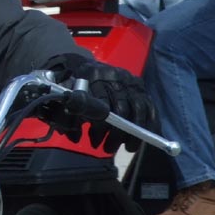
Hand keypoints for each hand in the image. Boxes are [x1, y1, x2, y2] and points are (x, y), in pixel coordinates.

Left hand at [40, 53, 156, 153]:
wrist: (84, 66)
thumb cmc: (72, 85)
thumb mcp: (64, 96)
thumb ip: (67, 115)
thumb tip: (75, 138)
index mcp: (93, 74)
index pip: (101, 103)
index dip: (99, 126)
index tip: (94, 140)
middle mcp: (114, 75)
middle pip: (121, 109)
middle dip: (115, 134)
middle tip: (107, 149)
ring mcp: (130, 80)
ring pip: (137, 110)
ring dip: (132, 134)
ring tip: (125, 148)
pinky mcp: (140, 87)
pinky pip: (150, 108)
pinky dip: (149, 125)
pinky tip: (141, 139)